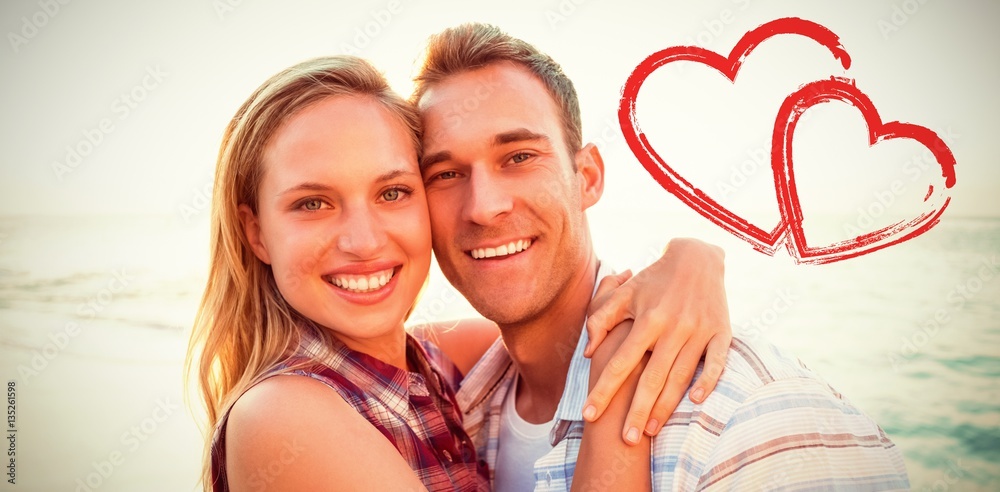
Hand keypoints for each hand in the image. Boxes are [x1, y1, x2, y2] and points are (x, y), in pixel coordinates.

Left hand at [582, 238, 731, 441]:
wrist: (696, 256)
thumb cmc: (654, 279)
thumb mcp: (624, 294)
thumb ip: (601, 319)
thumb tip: (589, 351)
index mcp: (646, 320)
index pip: (619, 363)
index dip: (603, 390)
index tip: (589, 415)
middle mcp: (672, 328)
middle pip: (650, 378)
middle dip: (637, 411)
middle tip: (625, 440)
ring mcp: (699, 331)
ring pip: (680, 376)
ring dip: (666, 406)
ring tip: (651, 430)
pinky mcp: (722, 332)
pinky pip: (716, 362)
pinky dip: (708, 381)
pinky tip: (696, 402)